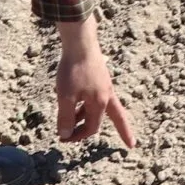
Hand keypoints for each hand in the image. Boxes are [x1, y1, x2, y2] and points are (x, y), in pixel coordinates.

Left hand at [53, 17, 137, 146]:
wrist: (81, 42)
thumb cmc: (73, 69)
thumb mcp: (65, 96)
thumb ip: (65, 118)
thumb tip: (65, 135)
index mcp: (100, 103)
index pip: (92, 128)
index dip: (78, 136)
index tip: (64, 138)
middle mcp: (107, 95)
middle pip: (115, 119)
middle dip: (108, 131)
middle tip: (121, 142)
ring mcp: (105, 85)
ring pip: (101, 108)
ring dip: (88, 116)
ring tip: (71, 118)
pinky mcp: (100, 76)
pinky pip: (98, 96)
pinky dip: (88, 104)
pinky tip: (77, 101)